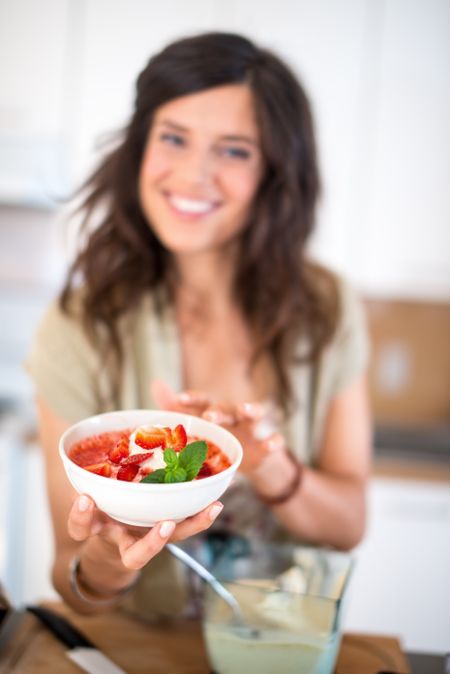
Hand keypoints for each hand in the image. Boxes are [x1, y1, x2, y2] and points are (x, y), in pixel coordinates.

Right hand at [68, 494, 222, 570]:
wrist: (113, 537)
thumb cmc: (100, 511)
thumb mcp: (90, 501)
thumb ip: (86, 486)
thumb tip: (78, 457)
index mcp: (98, 530)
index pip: (82, 529)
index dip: (81, 516)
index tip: (84, 498)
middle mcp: (126, 541)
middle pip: (137, 555)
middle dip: (152, 543)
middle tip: (165, 525)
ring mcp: (150, 537)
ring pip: (173, 541)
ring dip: (193, 525)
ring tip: (212, 508)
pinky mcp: (169, 528)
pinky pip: (187, 523)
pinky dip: (202, 514)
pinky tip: (216, 501)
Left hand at [152, 379, 284, 474]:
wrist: (245, 460)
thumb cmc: (215, 437)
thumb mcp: (193, 425)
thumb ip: (173, 406)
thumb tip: (155, 382)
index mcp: (213, 412)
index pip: (203, 401)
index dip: (192, 399)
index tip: (179, 399)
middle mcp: (233, 417)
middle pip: (227, 408)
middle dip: (219, 411)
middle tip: (209, 415)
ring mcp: (250, 430)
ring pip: (254, 415)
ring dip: (251, 410)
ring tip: (245, 409)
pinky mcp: (264, 447)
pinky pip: (274, 440)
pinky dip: (274, 441)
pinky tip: (272, 444)